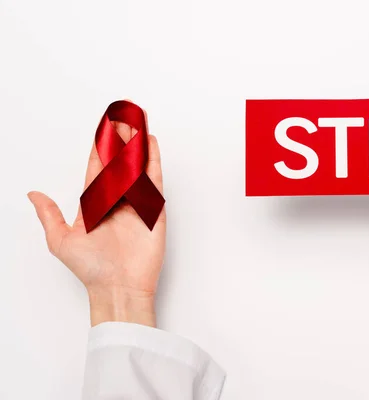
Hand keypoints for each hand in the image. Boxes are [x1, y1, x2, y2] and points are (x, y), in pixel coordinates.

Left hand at [28, 118, 164, 326]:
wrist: (118, 286)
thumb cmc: (91, 268)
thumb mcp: (60, 241)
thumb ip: (49, 215)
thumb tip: (34, 194)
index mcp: (94, 203)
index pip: (97, 166)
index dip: (100, 145)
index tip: (103, 127)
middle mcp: (115, 199)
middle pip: (118, 161)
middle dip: (120, 138)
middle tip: (122, 116)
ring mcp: (135, 202)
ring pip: (136, 166)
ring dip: (136, 144)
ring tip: (137, 122)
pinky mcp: (153, 209)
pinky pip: (152, 179)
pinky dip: (152, 160)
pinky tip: (150, 144)